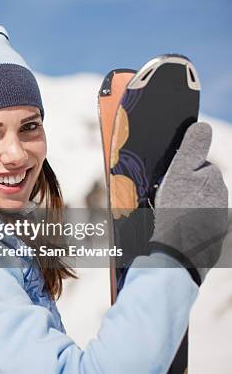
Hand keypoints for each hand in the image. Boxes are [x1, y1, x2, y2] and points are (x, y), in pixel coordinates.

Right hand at [150, 122, 228, 284]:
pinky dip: (183, 225)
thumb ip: (193, 148)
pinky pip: (194, 226)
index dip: (179, 169)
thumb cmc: (176, 212)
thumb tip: (203, 124)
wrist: (177, 258)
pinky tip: (170, 230)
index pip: (197, 166)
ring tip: (164, 215)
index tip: (166, 178)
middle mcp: (220, 201)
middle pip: (196, 186)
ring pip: (195, 206)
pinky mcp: (210, 241)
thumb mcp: (180, 173)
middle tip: (162, 196)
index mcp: (213, 182)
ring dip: (181, 207)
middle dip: (181, 188)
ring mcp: (216, 222)